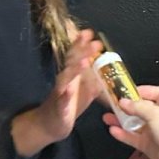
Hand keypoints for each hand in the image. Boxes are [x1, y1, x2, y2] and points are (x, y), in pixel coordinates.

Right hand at [14, 30, 102, 151]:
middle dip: (81, 51)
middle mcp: (65, 81)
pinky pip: (61, 101)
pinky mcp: (59, 108)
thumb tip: (107, 69)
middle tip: (92, 41)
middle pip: (71, 63)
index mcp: (72, 76)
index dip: (81, 44)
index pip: (76, 56)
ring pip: (66, 79)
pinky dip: (65, 95)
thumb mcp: (86, 91)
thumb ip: (95, 79)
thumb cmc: (68, 106)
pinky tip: (69, 89)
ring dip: (74, 70)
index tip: (89, 33)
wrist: (51, 125)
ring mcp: (60, 93)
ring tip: (83, 62)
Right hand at [102, 85, 158, 158]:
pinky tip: (114, 129)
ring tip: (108, 116)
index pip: (149, 91)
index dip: (136, 91)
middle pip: (138, 106)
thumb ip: (137, 107)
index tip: (123, 91)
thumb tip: (124, 102)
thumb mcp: (155, 113)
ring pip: (133, 122)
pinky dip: (122, 133)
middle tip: (112, 103)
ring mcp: (152, 129)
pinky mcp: (147, 143)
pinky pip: (131, 136)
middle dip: (125, 106)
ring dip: (120, 120)